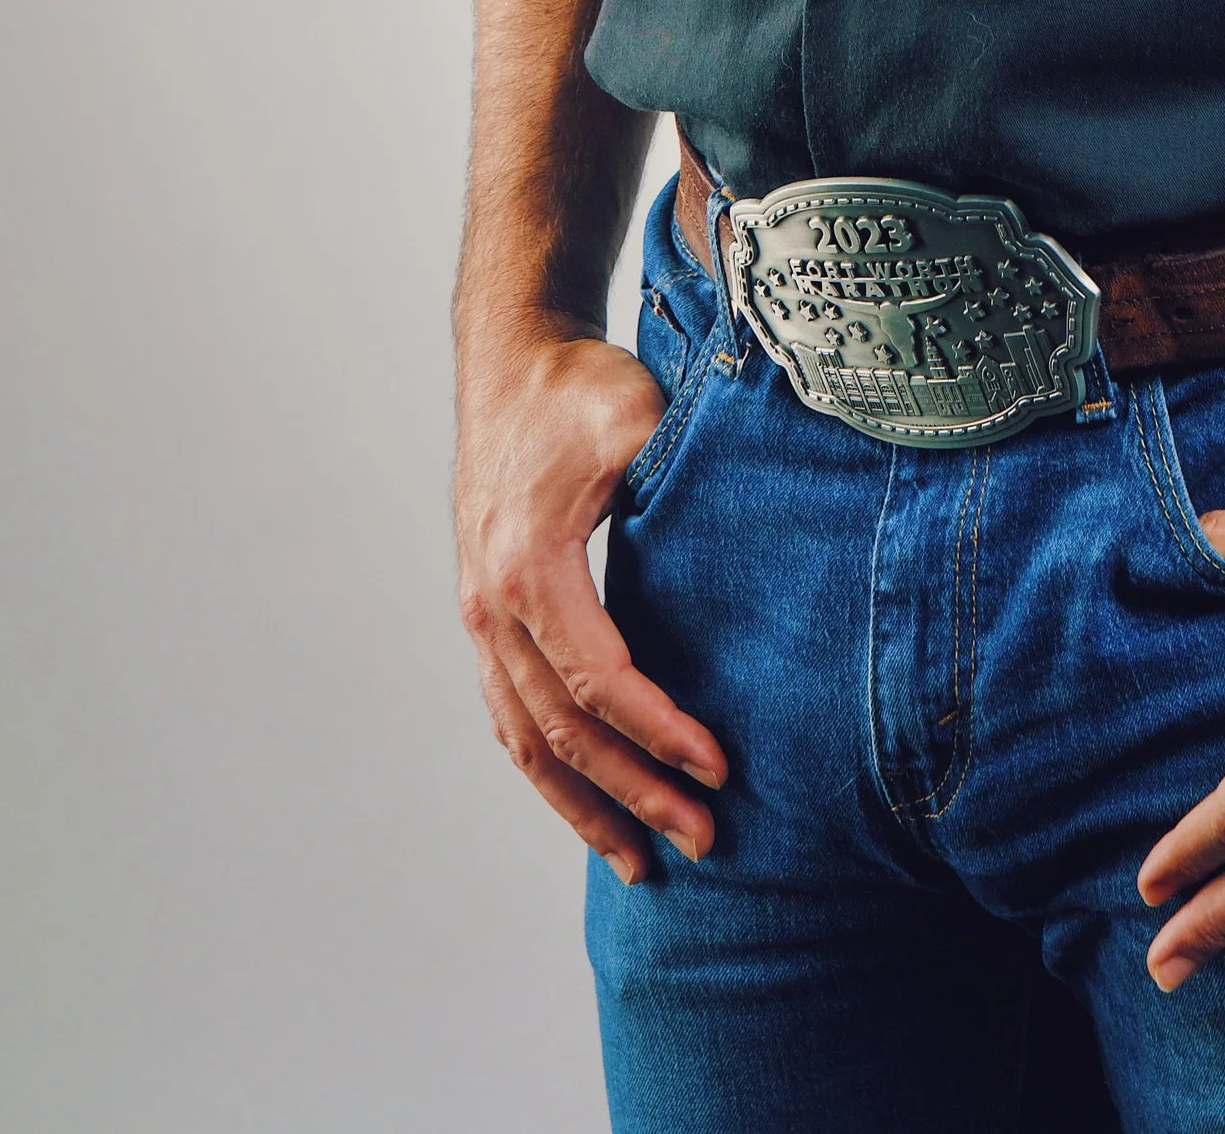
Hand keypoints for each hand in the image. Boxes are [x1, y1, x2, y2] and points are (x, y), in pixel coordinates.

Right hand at [454, 324, 728, 883]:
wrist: (511, 359)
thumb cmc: (580, 385)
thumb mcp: (635, 412)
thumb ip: (674, 467)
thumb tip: (742, 515)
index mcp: (529, 568)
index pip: (599, 678)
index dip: (658, 731)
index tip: (719, 767)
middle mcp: (492, 608)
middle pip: (563, 730)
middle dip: (633, 793)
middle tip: (702, 840)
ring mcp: (481, 619)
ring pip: (526, 741)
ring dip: (585, 806)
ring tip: (642, 864)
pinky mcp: (487, 620)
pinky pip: (511, 717)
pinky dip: (550, 772)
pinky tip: (591, 807)